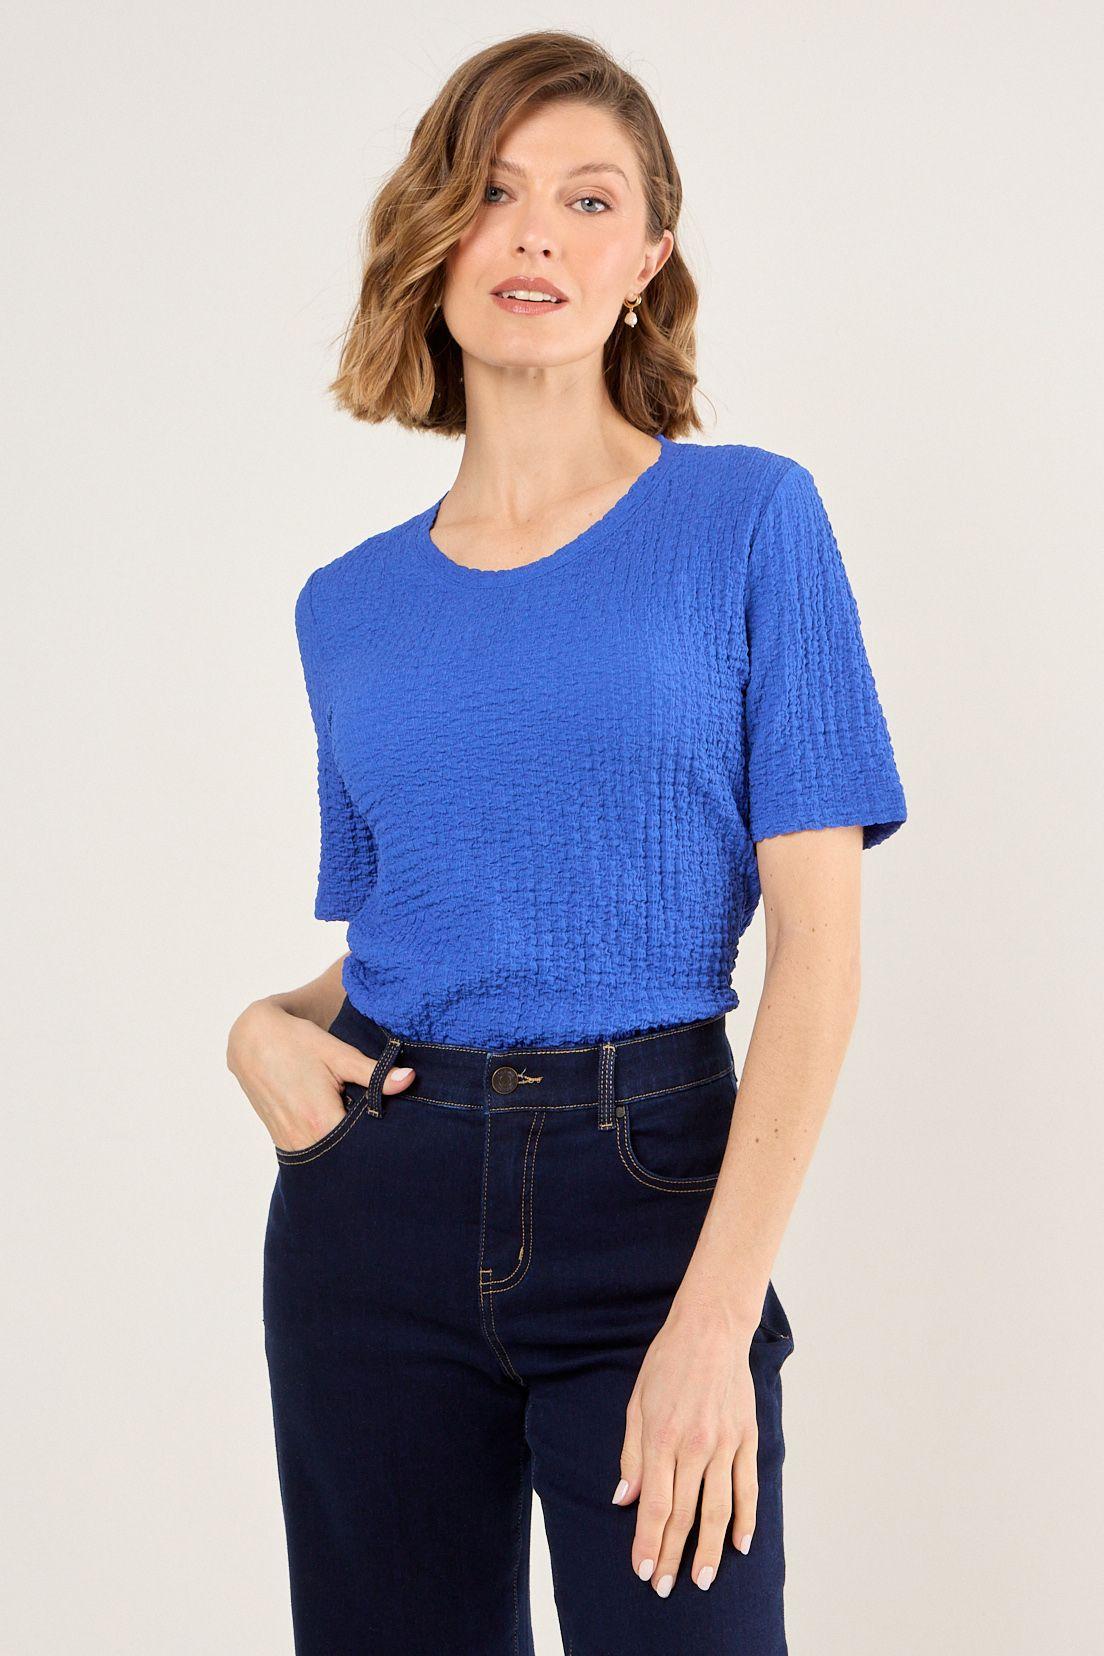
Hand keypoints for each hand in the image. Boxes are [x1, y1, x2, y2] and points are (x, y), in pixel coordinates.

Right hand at [226, 998, 414, 1151]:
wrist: (251, 1038)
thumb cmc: (296, 1042)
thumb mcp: (337, 1053)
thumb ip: (373, 1073)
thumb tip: (409, 1079)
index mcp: (320, 1120)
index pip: (361, 1147)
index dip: (380, 1143)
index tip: (396, 1134)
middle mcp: (303, 1139)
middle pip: (345, 1156)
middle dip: (364, 1149)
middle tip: (383, 1133)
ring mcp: (289, 1142)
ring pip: (328, 1156)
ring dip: (345, 1147)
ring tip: (362, 1130)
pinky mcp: (281, 1139)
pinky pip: (312, 1151)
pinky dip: (328, 1143)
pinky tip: (339, 1127)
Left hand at [611, 1294, 759, 1596]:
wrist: (711, 1328)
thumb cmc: (667, 1362)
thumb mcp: (636, 1402)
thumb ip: (631, 1454)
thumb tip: (623, 1499)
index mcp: (662, 1438)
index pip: (654, 1505)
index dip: (648, 1542)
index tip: (643, 1572)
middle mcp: (694, 1447)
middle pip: (683, 1515)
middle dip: (672, 1555)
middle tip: (665, 1587)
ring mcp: (724, 1444)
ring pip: (718, 1510)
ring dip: (710, 1551)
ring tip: (702, 1580)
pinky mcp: (746, 1438)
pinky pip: (748, 1488)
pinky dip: (746, 1520)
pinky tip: (741, 1545)